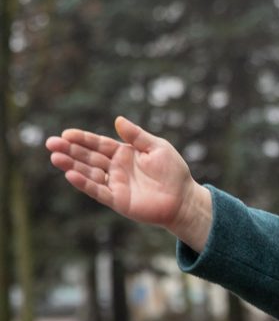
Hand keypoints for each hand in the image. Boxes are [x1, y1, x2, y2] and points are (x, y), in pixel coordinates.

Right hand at [45, 117, 211, 250]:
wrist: (184, 199)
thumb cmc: (174, 172)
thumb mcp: (157, 148)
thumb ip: (137, 136)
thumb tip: (117, 120)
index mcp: (124, 153)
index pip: (98, 144)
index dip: (82, 139)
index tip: (66, 134)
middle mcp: (116, 168)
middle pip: (88, 157)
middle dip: (70, 150)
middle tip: (51, 144)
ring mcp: (116, 184)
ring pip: (89, 173)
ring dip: (72, 166)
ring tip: (55, 158)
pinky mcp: (118, 200)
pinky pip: (98, 190)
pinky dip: (85, 183)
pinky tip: (71, 175)